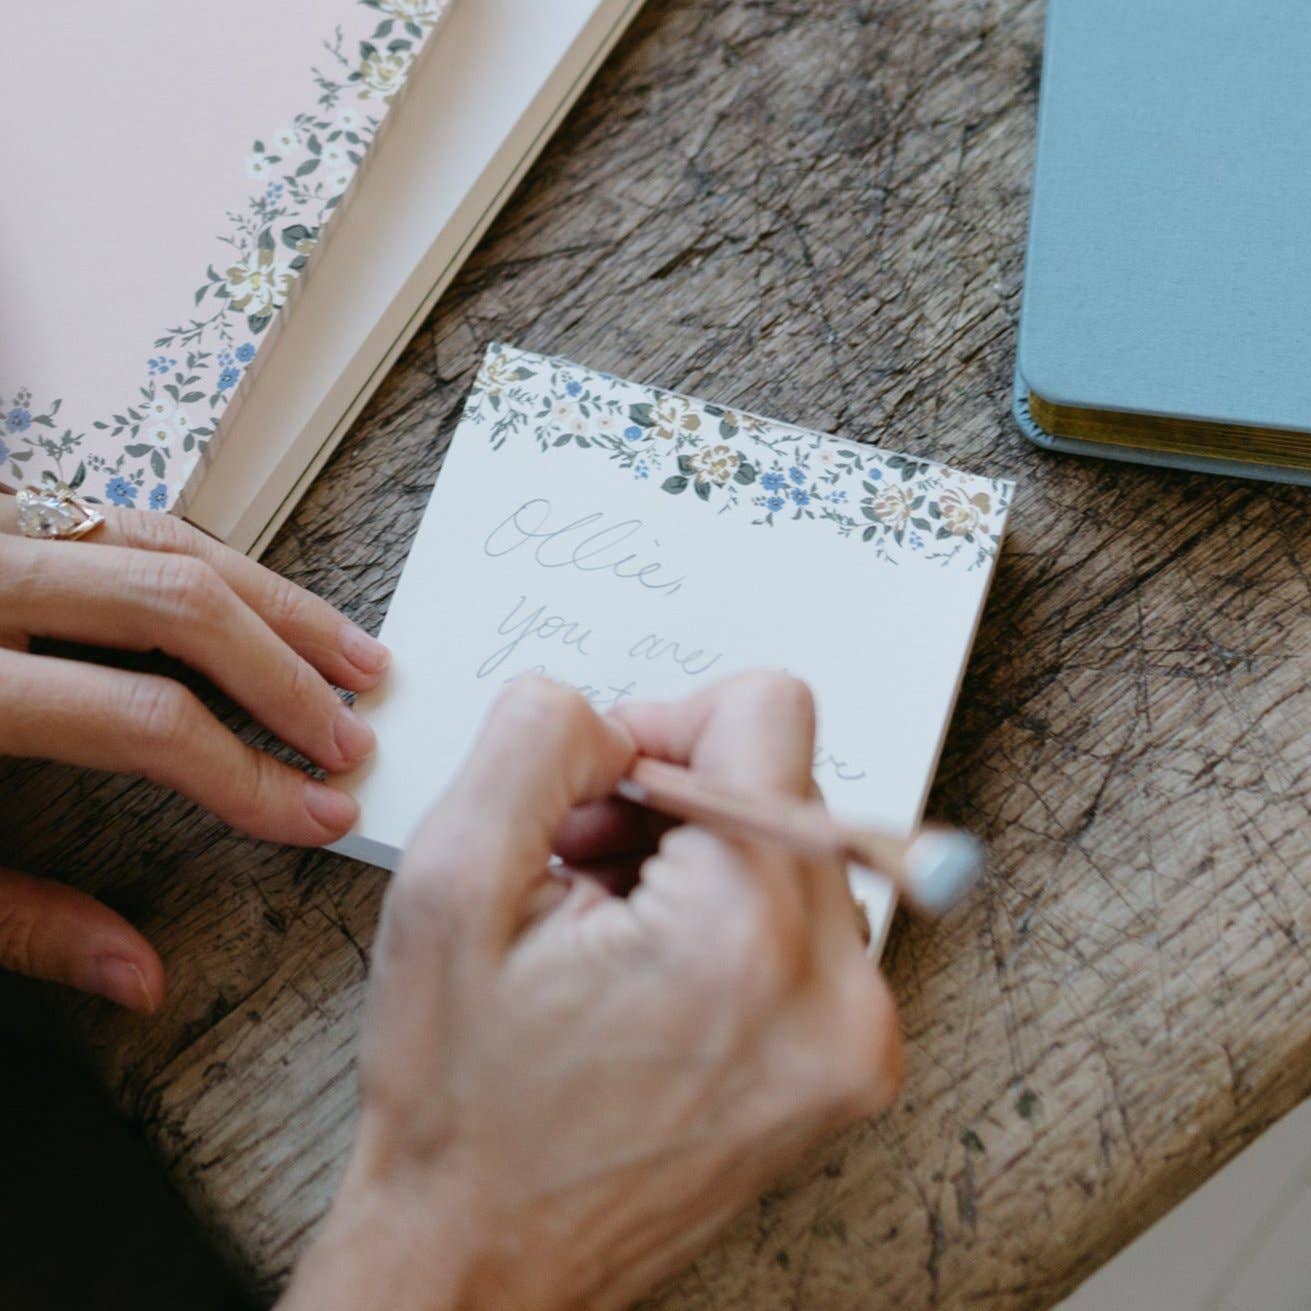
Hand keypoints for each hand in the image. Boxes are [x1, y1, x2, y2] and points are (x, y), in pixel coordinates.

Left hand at [0, 497, 389, 1010]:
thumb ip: (15, 918)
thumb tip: (137, 975)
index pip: (143, 723)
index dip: (246, 778)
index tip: (316, 814)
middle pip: (176, 609)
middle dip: (284, 679)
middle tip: (351, 739)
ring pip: (168, 542)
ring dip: (276, 605)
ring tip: (353, 658)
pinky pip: (133, 520)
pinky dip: (220, 564)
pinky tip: (269, 606)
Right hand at [282, 673, 901, 1310]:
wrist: (480, 1270)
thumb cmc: (460, 1104)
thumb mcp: (447, 888)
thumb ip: (536, 744)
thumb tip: (615, 717)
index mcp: (746, 936)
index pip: (770, 711)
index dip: (667, 723)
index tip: (604, 789)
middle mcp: (836, 992)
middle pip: (783, 782)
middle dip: (672, 807)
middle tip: (585, 878)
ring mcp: (856, 1040)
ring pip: (792, 849)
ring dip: (697, 864)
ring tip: (608, 936)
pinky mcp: (851, 1066)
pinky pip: (806, 922)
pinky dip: (729, 919)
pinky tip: (649, 973)